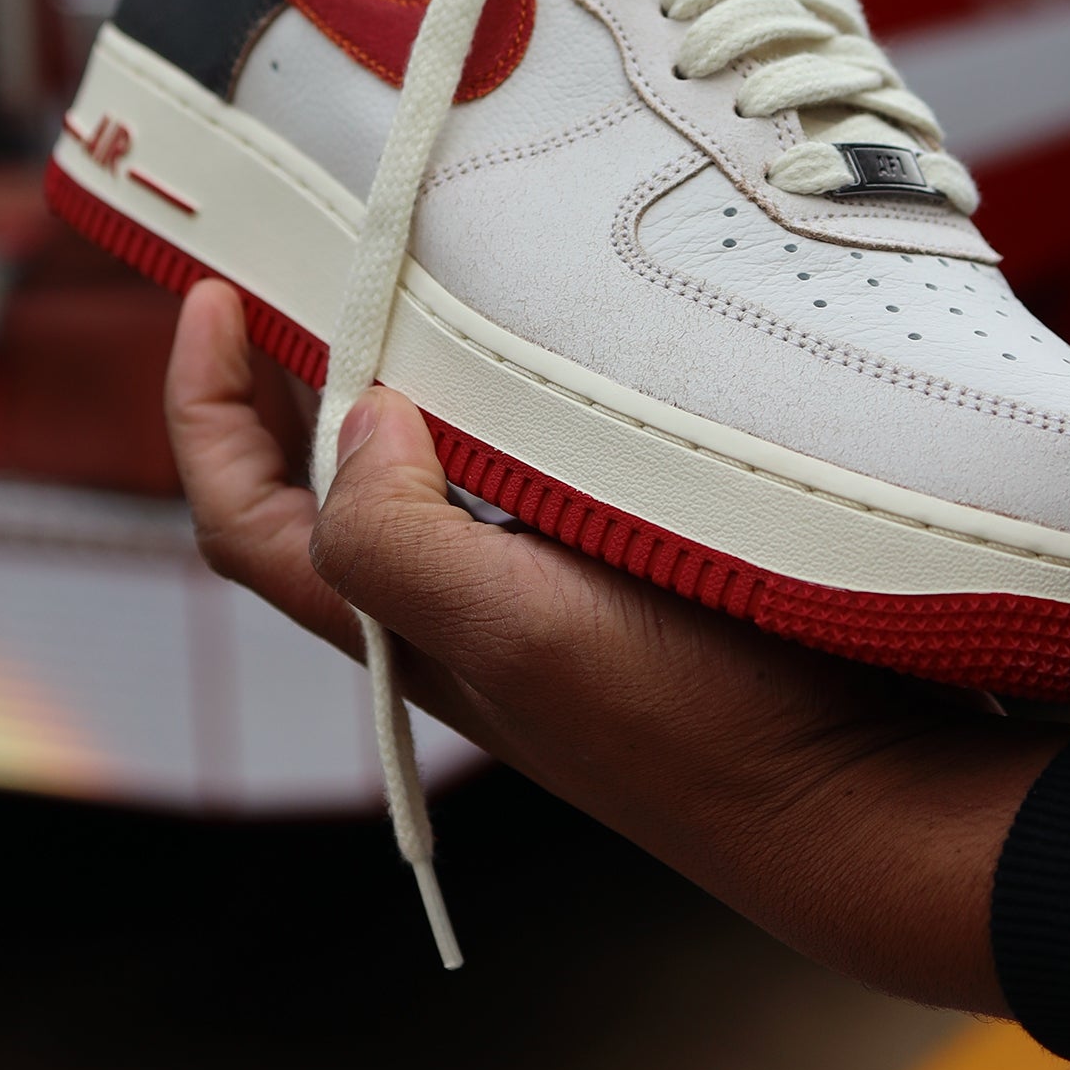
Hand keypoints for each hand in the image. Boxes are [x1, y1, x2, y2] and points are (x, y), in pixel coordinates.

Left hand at [165, 279, 1056, 1008]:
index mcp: (406, 634)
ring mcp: (551, 607)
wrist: (868, 807)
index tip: (215, 294)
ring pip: (434, 484)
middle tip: (315, 262)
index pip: (246, 525)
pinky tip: (571, 357)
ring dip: (408, 386)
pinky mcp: (639, 585)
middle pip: (324, 496)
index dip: (201, 415)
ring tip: (430, 283)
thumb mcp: (524, 636)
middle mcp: (461, 621)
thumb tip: (358, 420)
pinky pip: (539, 483)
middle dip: (291, 383)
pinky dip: (519, 410)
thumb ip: (404, 541)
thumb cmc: (699, 727)